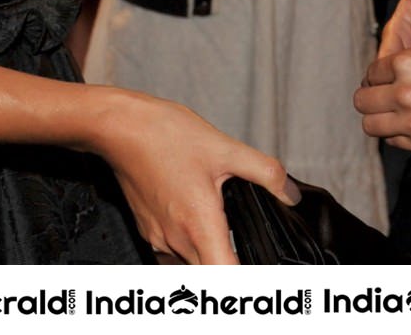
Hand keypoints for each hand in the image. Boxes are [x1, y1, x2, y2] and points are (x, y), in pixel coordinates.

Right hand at [93, 90, 293, 262]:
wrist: (120, 127)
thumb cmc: (164, 135)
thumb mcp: (225, 148)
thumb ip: (265, 172)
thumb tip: (290, 193)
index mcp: (198, 226)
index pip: (225, 278)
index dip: (246, 282)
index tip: (262, 270)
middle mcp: (175, 241)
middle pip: (209, 276)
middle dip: (230, 267)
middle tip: (248, 252)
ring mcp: (158, 239)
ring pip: (190, 267)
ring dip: (209, 257)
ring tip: (223, 233)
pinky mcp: (148, 231)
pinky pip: (173, 254)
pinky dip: (190, 247)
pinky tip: (198, 222)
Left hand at [353, 49, 410, 154]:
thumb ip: (410, 71)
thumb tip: (386, 83)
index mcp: (408, 63)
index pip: (371, 72)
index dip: (379, 76)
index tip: (386, 80)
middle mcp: (406, 93)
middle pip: (362, 101)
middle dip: (371, 98)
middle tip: (383, 98)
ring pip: (371, 126)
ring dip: (379, 120)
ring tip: (394, 115)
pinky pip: (395, 143)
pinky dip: (399, 136)